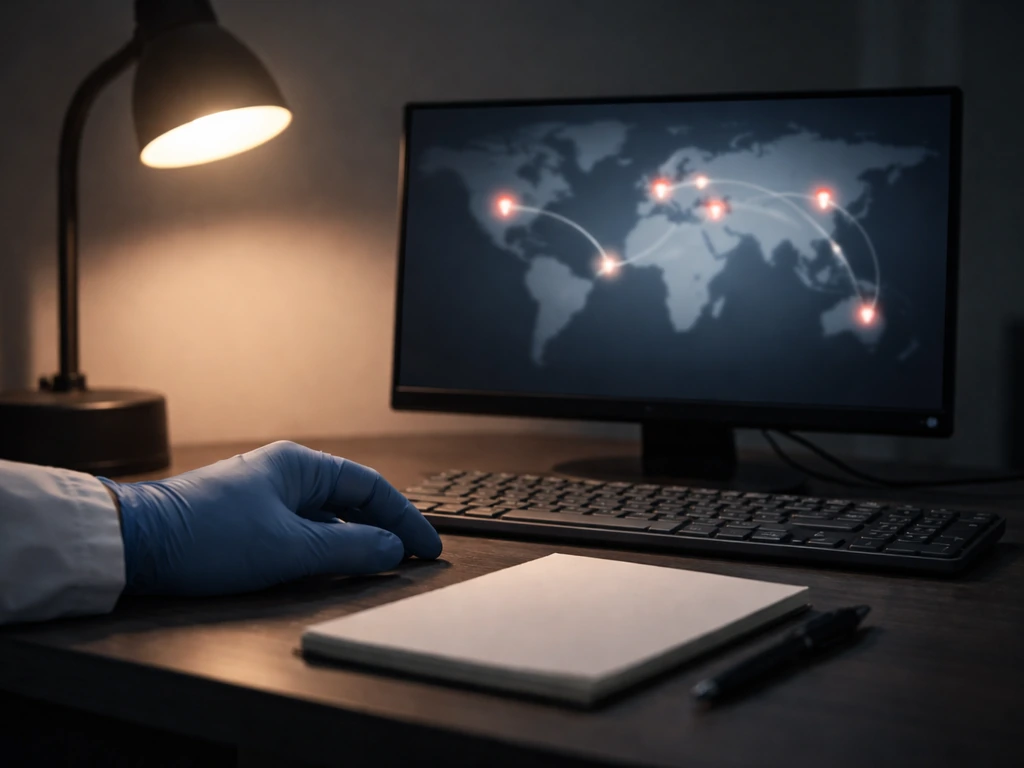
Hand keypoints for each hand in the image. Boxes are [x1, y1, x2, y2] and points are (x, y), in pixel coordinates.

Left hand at [99, 441, 441, 595]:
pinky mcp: (248, 521)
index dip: (405, 518)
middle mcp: (286, 474)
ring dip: (356, 540)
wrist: (136, 543)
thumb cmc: (210, 536)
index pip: (370, 487)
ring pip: (328, 518)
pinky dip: (327, 548)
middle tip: (413, 557)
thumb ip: (348, 550)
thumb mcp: (289, 548)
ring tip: (382, 565)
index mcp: (300, 466)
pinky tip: (335, 568)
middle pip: (351, 499)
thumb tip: (392, 550)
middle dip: (385, 528)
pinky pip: (303, 531)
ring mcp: (265, 497)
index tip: (427, 547)